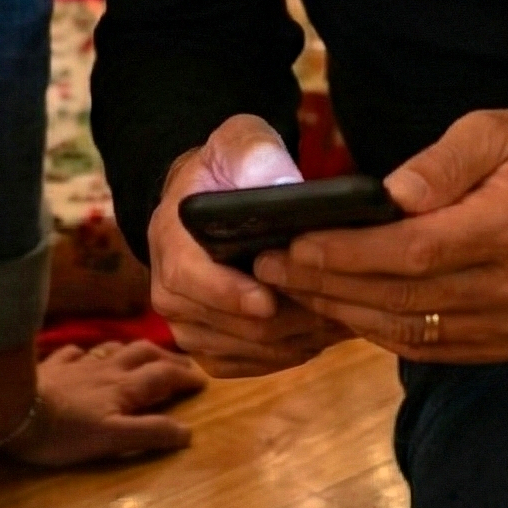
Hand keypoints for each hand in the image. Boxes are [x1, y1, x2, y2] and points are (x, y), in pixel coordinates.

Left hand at [4, 339, 204, 465]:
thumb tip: (188, 431)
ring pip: (112, 349)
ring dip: (132, 350)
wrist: (14, 411)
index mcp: (123, 389)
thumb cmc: (65, 432)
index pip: (162, 377)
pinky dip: (87, 353)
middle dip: (166, 358)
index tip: (203, 380)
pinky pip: (74, 353)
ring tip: (142, 355)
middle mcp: (105, 371)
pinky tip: (84, 355)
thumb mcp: (112, 440)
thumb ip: (150, 433)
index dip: (184, 377)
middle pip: (142, 355)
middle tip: (182, 365)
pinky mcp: (53, 367)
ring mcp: (78, 366)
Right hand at [148, 114, 351, 377]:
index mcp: (168, 237)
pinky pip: (253, 366)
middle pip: (223, 325)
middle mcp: (168, 289)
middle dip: (281, 319)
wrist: (216, 199)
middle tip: (334, 305)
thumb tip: (281, 186)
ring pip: (244, 351)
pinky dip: (290, 353)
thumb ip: (256, 154)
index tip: (268, 299)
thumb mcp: (242, 141)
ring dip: (293, 339)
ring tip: (338, 316)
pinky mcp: (212, 348)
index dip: (226, 293)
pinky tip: (321, 330)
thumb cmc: (232, 168)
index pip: (187, 278)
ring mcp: (188, 324)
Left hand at [255, 110, 507, 363]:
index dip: (349, 253)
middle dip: (328, 284)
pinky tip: (339, 307)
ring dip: (343, 312)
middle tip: (268, 268)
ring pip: (410, 329)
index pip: (416, 252)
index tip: (294, 243)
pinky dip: (378, 330)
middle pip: (404, 296)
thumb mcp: (493, 131)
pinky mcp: (505, 343)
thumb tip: (390, 194)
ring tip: (290, 288)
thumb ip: (443, 161)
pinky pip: (429, 346)